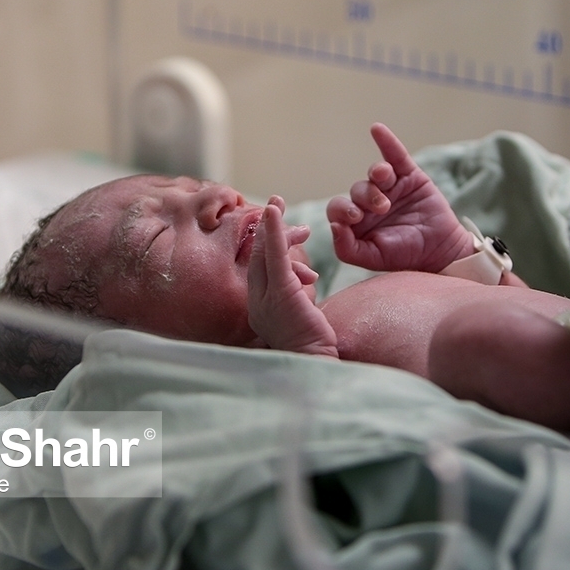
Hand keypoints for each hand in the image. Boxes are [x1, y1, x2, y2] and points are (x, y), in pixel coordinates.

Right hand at [248, 197, 337, 357]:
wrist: (313, 366)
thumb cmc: (312, 347)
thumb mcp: (299, 316)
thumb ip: (296, 296)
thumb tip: (305, 278)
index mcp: (259, 309)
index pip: (258, 269)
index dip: (263, 243)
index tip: (271, 224)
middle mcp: (256, 303)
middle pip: (257, 257)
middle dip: (265, 228)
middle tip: (275, 203)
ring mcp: (265, 299)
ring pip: (263, 254)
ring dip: (272, 227)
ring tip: (280, 207)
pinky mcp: (281, 295)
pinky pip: (275, 258)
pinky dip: (274, 232)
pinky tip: (274, 212)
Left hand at [327, 123, 473, 272]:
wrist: (441, 250)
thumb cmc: (404, 255)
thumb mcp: (372, 257)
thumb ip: (347, 248)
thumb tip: (333, 226)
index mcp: (357, 222)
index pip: (338, 209)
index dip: (342, 210)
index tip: (355, 217)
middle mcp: (370, 203)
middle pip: (357, 190)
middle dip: (367, 197)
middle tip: (382, 208)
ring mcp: (390, 187)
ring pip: (375, 174)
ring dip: (377, 174)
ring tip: (385, 178)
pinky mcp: (409, 176)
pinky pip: (395, 155)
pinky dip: (386, 141)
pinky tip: (376, 129)